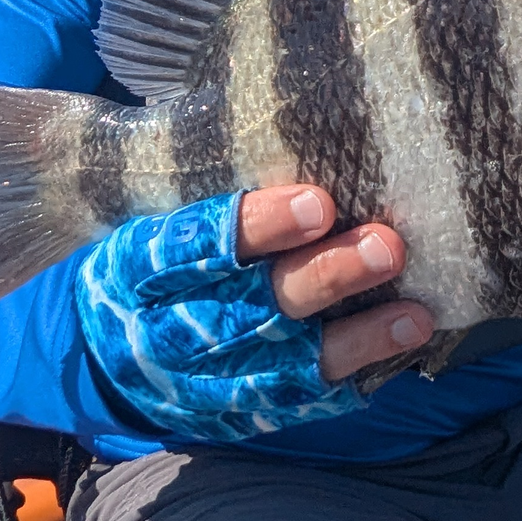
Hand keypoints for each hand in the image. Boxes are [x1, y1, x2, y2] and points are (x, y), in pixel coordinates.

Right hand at [72, 189, 433, 443]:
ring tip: (412, 312)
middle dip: (325, 278)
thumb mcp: (141, 216)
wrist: (109, 362)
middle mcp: (174, 331)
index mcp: (140, 269)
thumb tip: (250, 107)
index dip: (260, 227)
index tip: (320, 202)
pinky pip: (302, 399)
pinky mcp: (244, 413)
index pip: (197, 247)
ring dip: (355, 338)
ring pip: (286, 362)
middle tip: (385, 245)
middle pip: (253, 306)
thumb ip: (194, 177)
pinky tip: (400, 346)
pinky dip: (354, 373)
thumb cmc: (149, 263)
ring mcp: (210, 381)